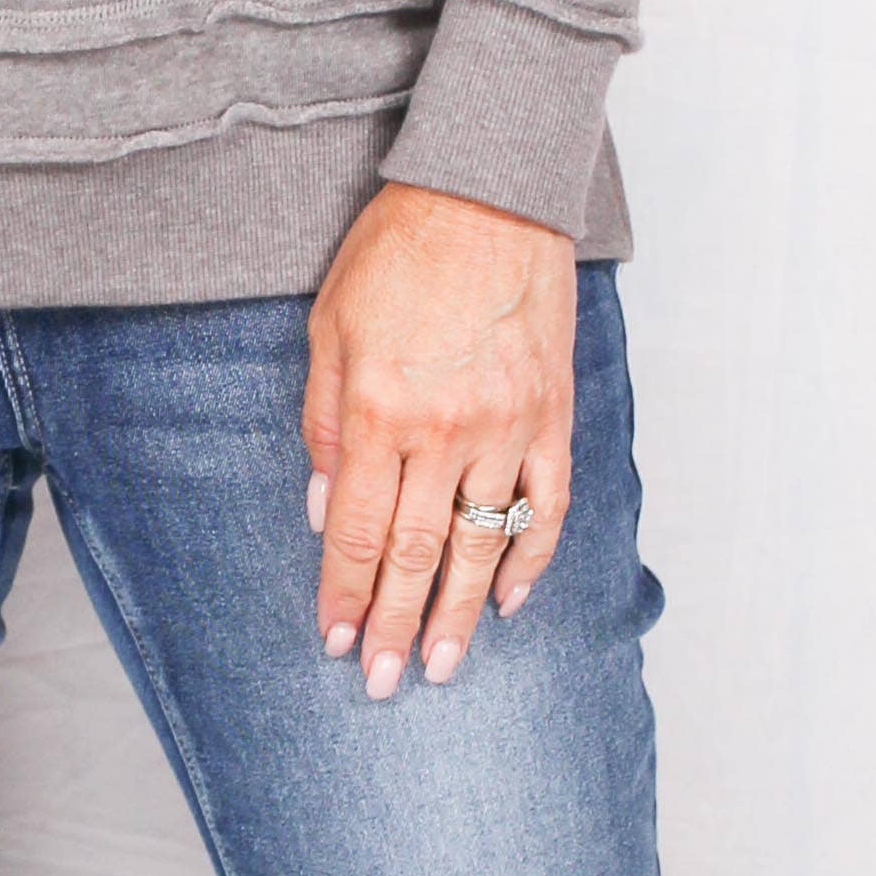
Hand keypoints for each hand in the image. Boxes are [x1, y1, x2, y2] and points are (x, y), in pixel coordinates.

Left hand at [303, 181, 575, 699]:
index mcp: (380, 411)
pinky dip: (530, 559)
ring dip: (459, 613)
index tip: (336, 641)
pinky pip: (547, 504)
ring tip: (442, 667)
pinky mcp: (552, 413)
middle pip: (417, 555)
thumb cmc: (396, 252)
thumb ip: (323, 422)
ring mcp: (507, 426)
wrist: (488, 193)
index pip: (359, 532)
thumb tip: (326, 511)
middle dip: (396, 626)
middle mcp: (446, 431)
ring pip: (482, 543)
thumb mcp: (328, 327)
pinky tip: (507, 599)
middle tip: (383, 682)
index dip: (346, 595)